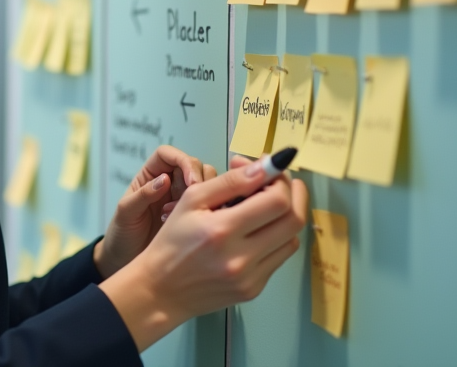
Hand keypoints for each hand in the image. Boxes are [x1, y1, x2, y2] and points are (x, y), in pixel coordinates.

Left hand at [94, 146, 216, 278]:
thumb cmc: (121, 235)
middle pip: (192, 165)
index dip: (182, 160)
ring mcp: (182, 199)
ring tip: (183, 215)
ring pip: (205, 183)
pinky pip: (208, 204)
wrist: (125, 261)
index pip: (169, 155)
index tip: (190, 179)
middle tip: (196, 197)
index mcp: (150, 175)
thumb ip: (143, 195)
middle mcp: (168, 183)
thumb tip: (164, 180)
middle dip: (198, 178)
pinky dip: (207, 210)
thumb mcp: (126, 214)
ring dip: (203, 195)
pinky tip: (193, 224)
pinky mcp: (192, 215)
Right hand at [98, 158, 307, 351]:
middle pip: (294, 220)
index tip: (271, 167)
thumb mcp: (191, 200)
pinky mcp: (254, 289)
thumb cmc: (172, 241)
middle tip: (282, 180)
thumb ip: (230, 181)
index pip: (276, 201)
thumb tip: (266, 166)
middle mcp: (241, 257)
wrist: (162, 289)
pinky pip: (280, 257)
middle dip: (294, 193)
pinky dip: (277, 237)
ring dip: (286, 214)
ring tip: (268, 202)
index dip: (280, 179)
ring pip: (292, 239)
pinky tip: (260, 227)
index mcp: (222, 230)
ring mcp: (251, 277)